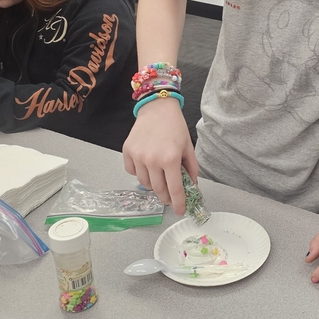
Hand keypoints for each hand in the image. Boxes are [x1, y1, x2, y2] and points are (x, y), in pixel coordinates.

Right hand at [122, 97, 197, 215]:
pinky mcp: (127, 152)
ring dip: (153, 185)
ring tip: (160, 177)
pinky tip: (147, 166)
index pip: (175, 190)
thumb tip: (191, 186)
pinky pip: (132, 172)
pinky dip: (140, 173)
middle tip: (170, 197)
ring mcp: (138, 156)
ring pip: (145, 183)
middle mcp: (152, 160)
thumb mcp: (188, 147)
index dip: (178, 203)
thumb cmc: (174, 126)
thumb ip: (191, 168)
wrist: (157, 108)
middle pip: (158, 190)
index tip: (180, 210)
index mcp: (171, 159)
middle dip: (166, 197)